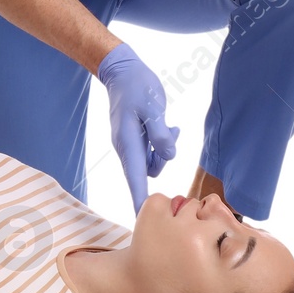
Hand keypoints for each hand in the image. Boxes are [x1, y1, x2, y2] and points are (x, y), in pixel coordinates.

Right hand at [94, 42, 178, 214]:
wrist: (122, 72)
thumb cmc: (137, 87)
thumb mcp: (152, 107)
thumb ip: (160, 133)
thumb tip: (169, 156)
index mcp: (128, 143)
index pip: (135, 178)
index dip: (140, 200)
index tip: (141, 220)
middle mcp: (127, 148)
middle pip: (146, 171)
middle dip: (161, 161)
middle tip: (171, 132)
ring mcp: (130, 143)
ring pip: (152, 161)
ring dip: (164, 149)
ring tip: (170, 125)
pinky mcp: (136, 138)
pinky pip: (152, 150)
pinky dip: (162, 143)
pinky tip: (169, 125)